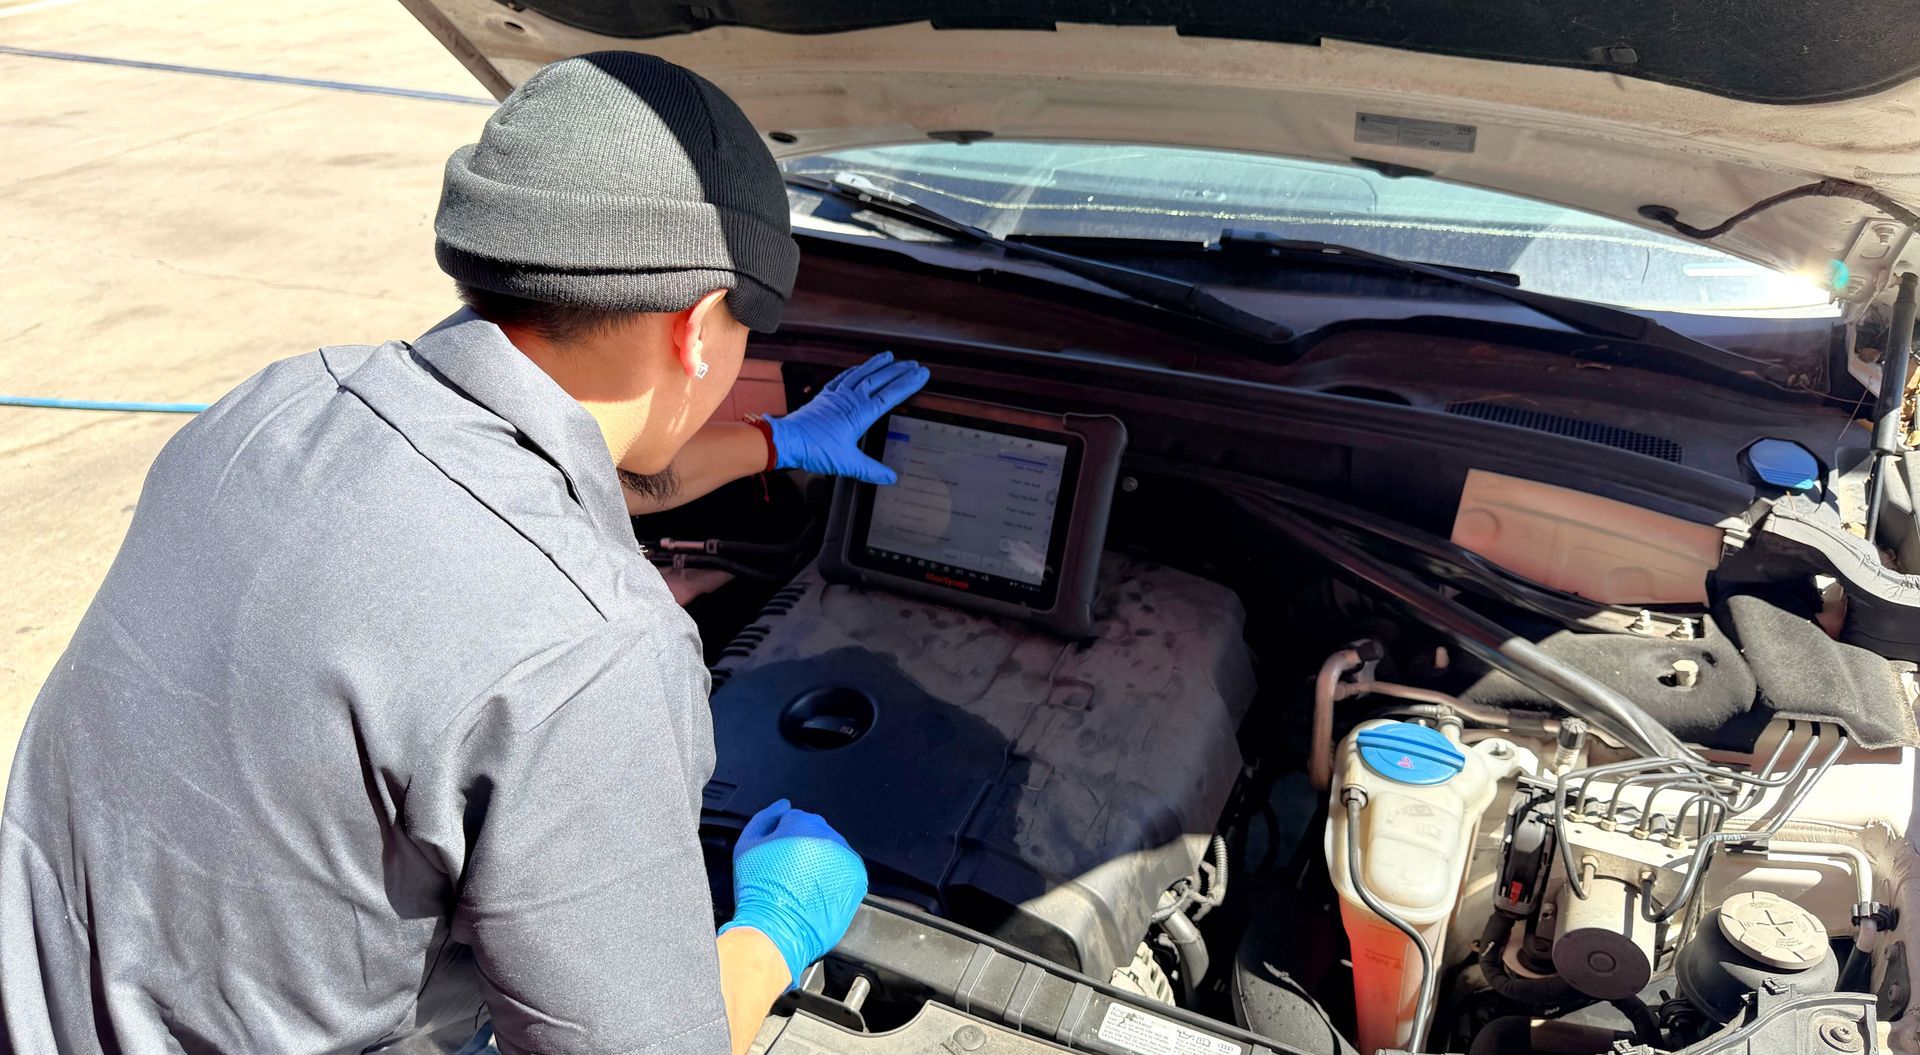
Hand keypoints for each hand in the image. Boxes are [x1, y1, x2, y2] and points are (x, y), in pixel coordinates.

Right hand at [718, 799, 867, 985]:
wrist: (775, 928)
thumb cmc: (757, 888)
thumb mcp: (747, 846)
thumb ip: (765, 818)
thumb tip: (784, 805)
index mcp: (804, 823)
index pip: (796, 818)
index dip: (783, 837)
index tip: (777, 855)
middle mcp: (830, 836)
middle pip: (817, 832)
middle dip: (804, 846)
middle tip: (788, 871)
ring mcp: (846, 858)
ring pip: (833, 850)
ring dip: (821, 861)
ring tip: (802, 884)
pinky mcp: (857, 879)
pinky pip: (846, 869)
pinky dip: (835, 877)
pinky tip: (818, 890)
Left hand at [765, 352, 927, 483]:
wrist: (787, 440)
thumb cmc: (814, 448)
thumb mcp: (847, 463)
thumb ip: (871, 470)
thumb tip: (890, 477)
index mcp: (860, 413)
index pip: (891, 395)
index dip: (908, 383)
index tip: (922, 374)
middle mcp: (850, 399)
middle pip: (879, 380)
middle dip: (898, 371)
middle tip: (913, 364)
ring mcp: (837, 395)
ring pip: (862, 374)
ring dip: (877, 365)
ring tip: (890, 356)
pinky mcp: (825, 397)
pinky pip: (843, 378)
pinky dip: (854, 371)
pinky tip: (858, 368)